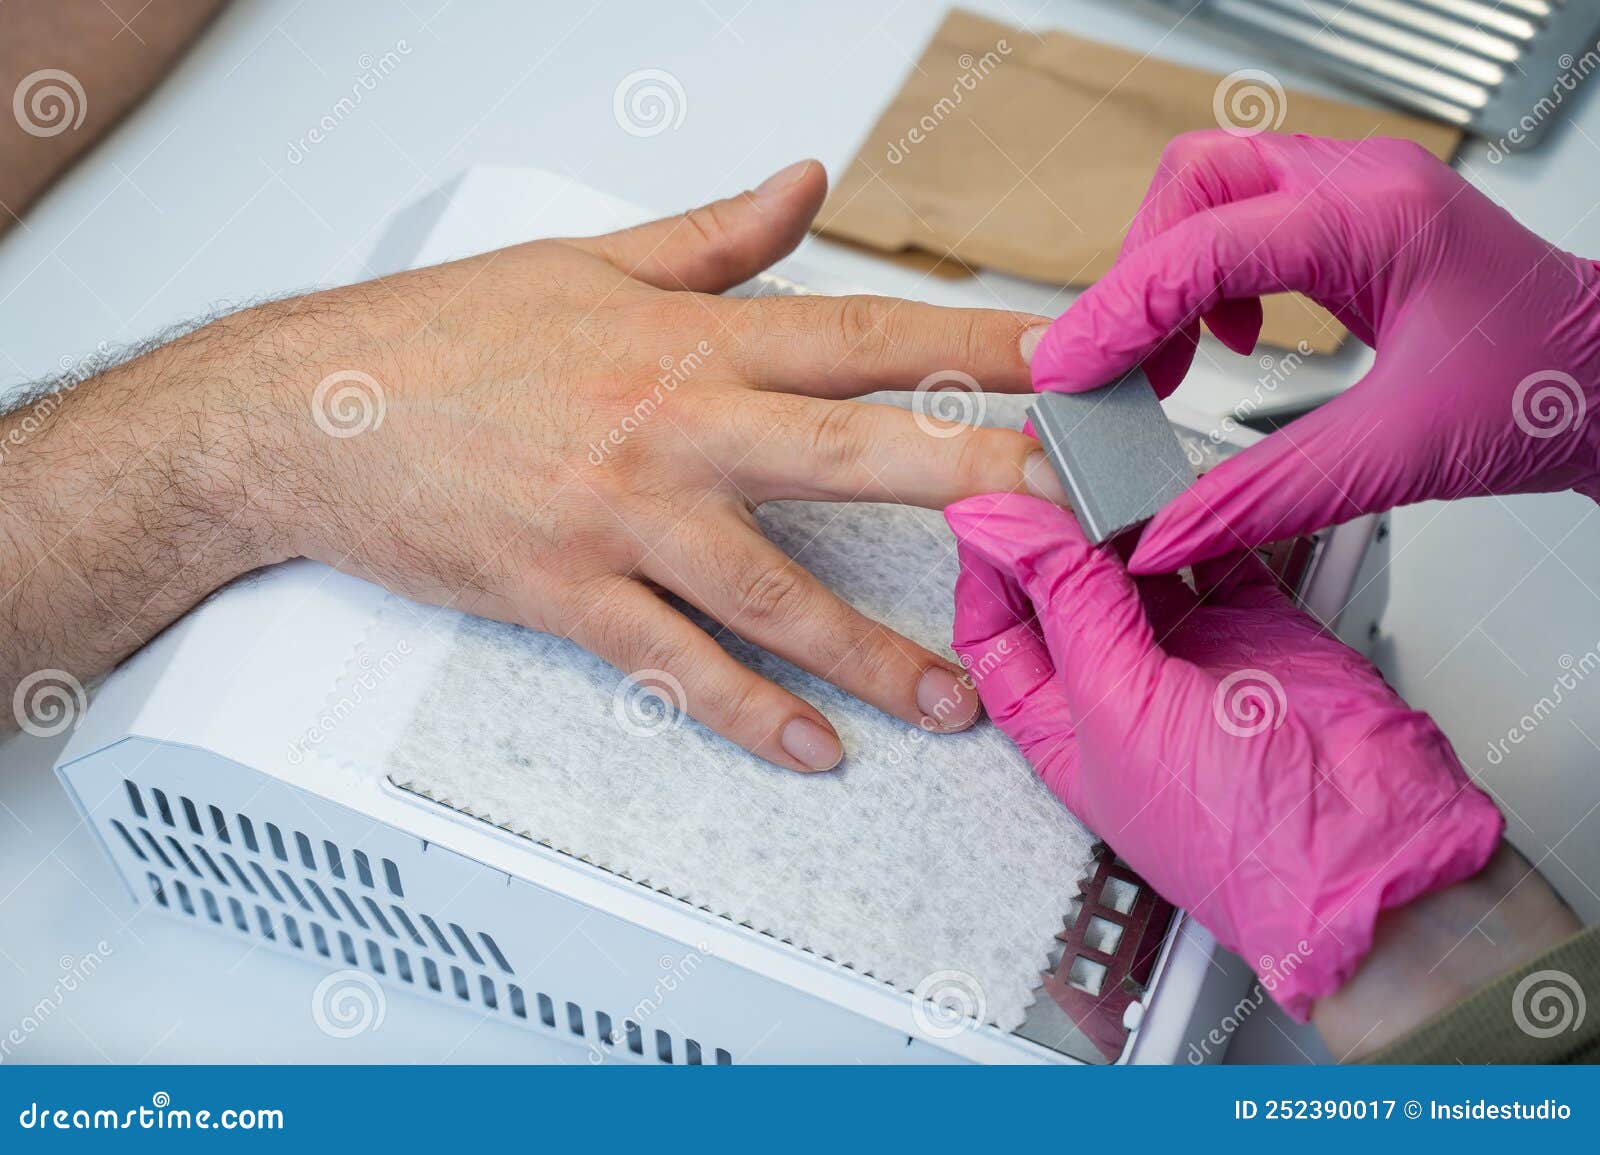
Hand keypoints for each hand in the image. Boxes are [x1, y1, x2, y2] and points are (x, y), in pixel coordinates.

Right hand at [227, 160, 1064, 770]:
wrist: (305, 414)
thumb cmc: (441, 340)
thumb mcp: (588, 265)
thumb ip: (716, 239)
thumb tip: (806, 185)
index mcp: (684, 340)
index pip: (859, 333)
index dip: (975, 342)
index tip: (1064, 360)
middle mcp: (668, 427)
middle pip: (847, 451)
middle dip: (968, 477)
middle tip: (1063, 514)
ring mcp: (619, 520)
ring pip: (773, 591)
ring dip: (874, 651)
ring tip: (955, 698)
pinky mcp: (567, 596)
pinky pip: (675, 666)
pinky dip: (746, 711)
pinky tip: (810, 746)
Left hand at [944, 493, 1502, 1019]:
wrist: (1372, 850)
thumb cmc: (1238, 835)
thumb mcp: (1121, 707)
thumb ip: (1068, 604)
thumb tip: (1001, 527)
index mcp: (1063, 724)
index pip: (998, 631)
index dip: (988, 569)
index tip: (994, 506)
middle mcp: (1121, 688)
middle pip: (1064, 588)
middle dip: (1055, 530)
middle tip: (1058, 470)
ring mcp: (1190, 654)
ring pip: (1139, 564)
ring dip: (1125, 519)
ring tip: (1115, 475)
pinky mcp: (1258, 626)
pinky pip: (1220, 556)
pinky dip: (1204, 521)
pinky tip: (1187, 495)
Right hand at [1028, 132, 1599, 574]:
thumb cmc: (1551, 390)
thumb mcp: (1401, 457)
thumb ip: (1269, 496)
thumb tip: (1169, 530)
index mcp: (1378, 219)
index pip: (1205, 243)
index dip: (1120, 311)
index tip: (1067, 370)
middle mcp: (1360, 187)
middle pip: (1191, 184)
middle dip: (1134, 274)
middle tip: (1110, 365)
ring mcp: (1352, 199)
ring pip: (1207, 196)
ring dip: (1163, 278)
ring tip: (1156, 365)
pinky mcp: (1346, 228)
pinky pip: (1239, 224)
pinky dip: (1202, 284)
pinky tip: (1218, 342)